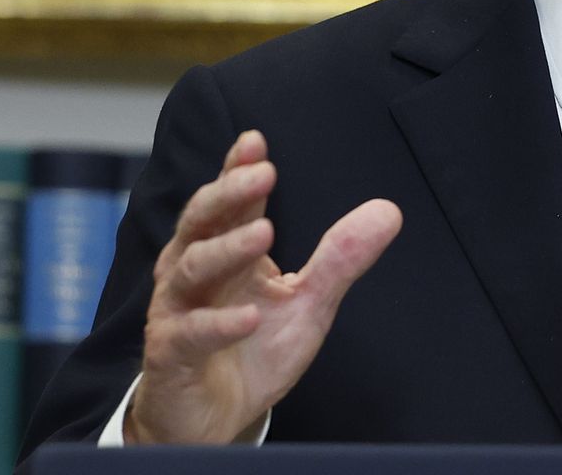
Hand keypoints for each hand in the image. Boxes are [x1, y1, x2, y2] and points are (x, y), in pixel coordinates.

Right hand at [126, 129, 402, 443]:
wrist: (213, 420)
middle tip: (264, 174)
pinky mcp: (171, 354)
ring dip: (227, 249)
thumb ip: (340, 259)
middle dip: (230, 194)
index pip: (228, 201)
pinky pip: (190, 333)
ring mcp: (177, 311)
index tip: (256, 141)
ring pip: (192, 268)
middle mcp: (192, 271)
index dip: (236, 169)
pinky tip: (249, 315)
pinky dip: (218, 323)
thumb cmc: (252, 350)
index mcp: (224, 250)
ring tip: (264, 232)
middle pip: (201, 221)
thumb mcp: (307, 303)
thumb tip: (389, 211)